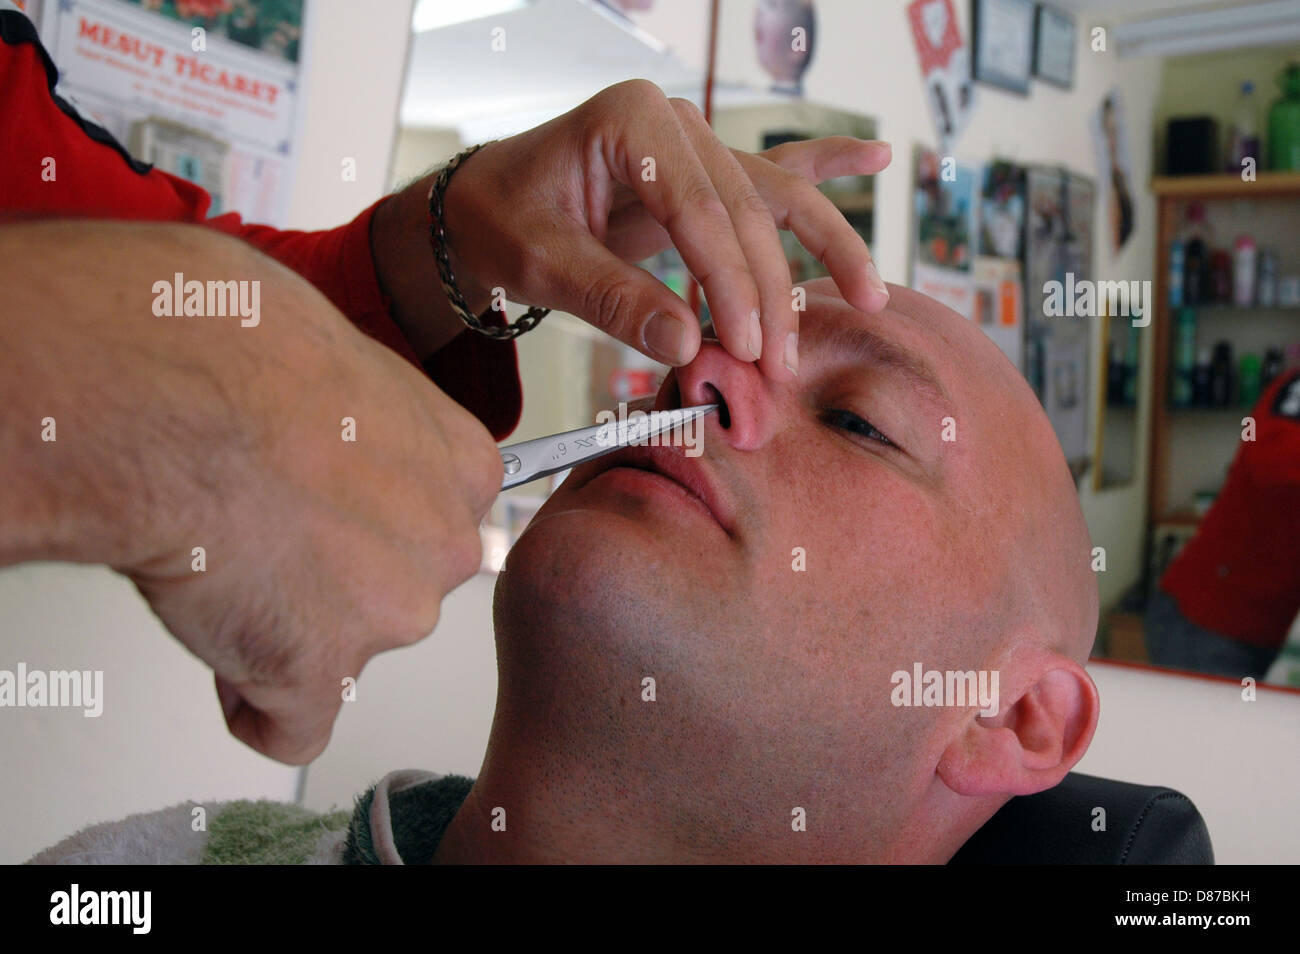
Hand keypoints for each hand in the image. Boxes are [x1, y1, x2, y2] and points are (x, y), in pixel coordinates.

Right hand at [1, 222, 502, 763]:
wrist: (164, 396)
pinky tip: (226, 662)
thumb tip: (333, 424)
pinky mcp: (317, 673)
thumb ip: (368, 418)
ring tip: (218, 564)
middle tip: (260, 532)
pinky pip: (296, 725)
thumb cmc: (232, 345)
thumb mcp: (338, 354)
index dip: (369, 519)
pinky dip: (256, 705)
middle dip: (336, 578)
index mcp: (460, 463)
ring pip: (347, 650)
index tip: (327, 509)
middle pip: (398, 587)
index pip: (434, 519)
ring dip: (287, 629)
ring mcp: (390, 616)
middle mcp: (445, 545)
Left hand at [438, 79, 890, 377]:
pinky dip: (825, 167)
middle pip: (746, 209)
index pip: (700, 210)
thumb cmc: (502, 222)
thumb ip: (613, 298)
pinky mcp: (701, 175)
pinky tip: (875, 157)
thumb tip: (687, 345)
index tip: (742, 346)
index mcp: (630, 120)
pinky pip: (771, 173)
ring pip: (774, 196)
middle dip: (770, 291)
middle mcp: (673, 123)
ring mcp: (693, 144)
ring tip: (870, 294)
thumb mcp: (542, 262)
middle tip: (778, 362)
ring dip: (822, 249)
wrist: (483, 206)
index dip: (729, 283)